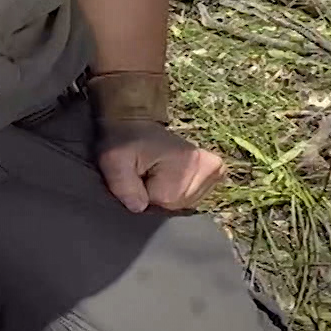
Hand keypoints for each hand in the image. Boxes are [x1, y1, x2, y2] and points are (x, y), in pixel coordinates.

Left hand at [95, 120, 225, 212]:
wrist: (136, 123)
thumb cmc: (126, 139)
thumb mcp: (114, 159)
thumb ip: (123, 184)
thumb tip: (138, 207)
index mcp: (189, 164)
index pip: (163, 201)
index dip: (143, 192)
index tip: (137, 173)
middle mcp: (211, 169)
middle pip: (176, 205)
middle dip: (155, 193)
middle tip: (145, 170)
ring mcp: (216, 172)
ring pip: (183, 203)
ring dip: (166, 193)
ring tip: (155, 171)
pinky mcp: (214, 173)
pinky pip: (192, 197)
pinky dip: (176, 190)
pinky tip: (169, 175)